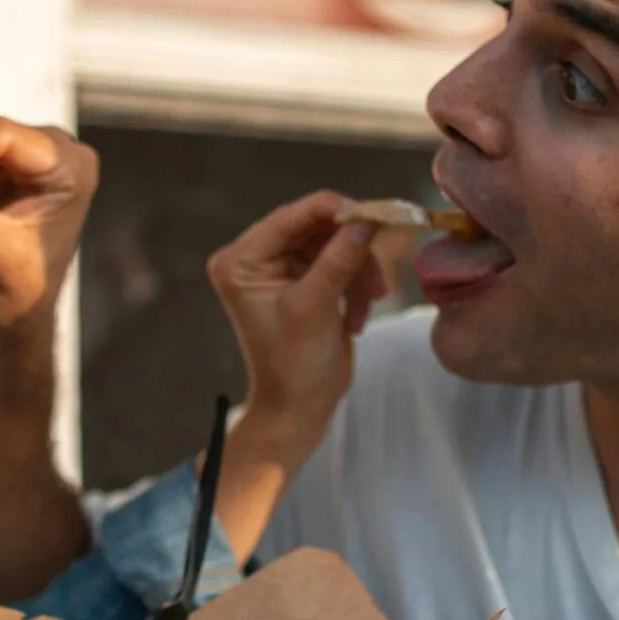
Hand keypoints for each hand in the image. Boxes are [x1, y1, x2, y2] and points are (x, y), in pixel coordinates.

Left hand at [207, 193, 385, 468]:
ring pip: (335, 245)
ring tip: (366, 307)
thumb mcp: (315, 307)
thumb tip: (368, 216)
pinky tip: (355, 319)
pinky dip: (354, 286)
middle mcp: (256, 258)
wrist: (300, 409)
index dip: (336, 210)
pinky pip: (340, 264)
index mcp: (242, 260)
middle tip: (377, 274)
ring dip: (357, 273)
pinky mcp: (305, 281)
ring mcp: (282, 269)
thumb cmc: (295, 365)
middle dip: (351, 251)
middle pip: (317, 227)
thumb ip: (339, 258)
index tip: (376, 215)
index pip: (292, 216)